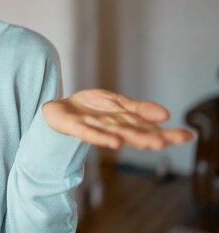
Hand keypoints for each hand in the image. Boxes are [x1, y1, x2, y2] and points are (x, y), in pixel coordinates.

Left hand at [42, 89, 194, 149]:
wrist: (59, 108)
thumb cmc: (89, 108)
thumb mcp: (117, 103)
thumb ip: (139, 109)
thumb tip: (165, 114)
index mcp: (125, 123)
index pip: (149, 129)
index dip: (167, 132)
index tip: (187, 136)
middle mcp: (113, 129)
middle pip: (136, 134)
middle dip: (154, 138)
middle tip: (172, 142)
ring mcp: (95, 129)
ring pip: (118, 135)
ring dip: (134, 140)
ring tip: (154, 143)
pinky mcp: (77, 128)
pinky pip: (91, 134)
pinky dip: (102, 138)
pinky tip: (115, 142)